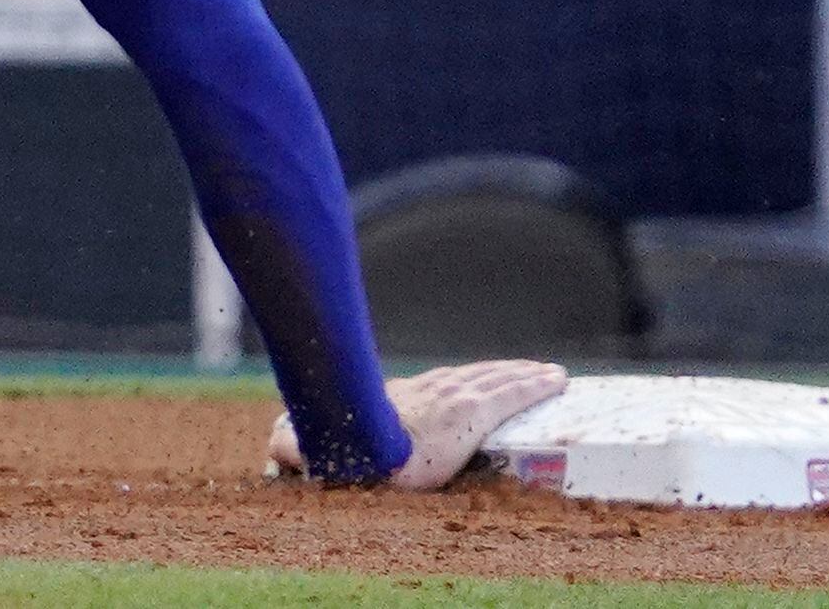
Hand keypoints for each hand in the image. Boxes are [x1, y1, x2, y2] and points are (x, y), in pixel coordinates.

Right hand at [271, 358, 565, 487]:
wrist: (362, 455)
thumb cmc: (334, 452)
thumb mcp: (306, 448)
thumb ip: (289, 447)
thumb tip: (270, 453)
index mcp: (399, 400)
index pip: (438, 387)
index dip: (460, 384)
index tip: (476, 386)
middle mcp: (429, 391)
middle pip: (474, 378)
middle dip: (503, 374)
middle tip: (533, 373)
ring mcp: (453, 398)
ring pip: (496, 380)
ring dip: (523, 375)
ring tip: (551, 375)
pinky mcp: (473, 411)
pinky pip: (513, 393)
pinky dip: (535, 383)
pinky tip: (557, 379)